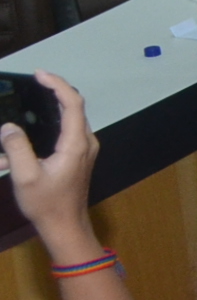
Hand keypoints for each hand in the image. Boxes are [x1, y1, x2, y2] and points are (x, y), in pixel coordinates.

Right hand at [0, 74, 99, 263]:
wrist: (65, 226)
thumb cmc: (47, 203)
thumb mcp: (25, 176)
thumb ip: (16, 148)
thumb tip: (9, 127)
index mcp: (76, 143)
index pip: (72, 103)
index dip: (57, 84)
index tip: (40, 74)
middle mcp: (85, 142)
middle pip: (73, 107)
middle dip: (53, 92)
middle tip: (32, 83)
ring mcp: (83, 149)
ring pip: (68, 120)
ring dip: (48, 111)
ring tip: (26, 105)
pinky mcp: (77, 157)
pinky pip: (64, 133)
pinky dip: (46, 129)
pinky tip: (22, 140)